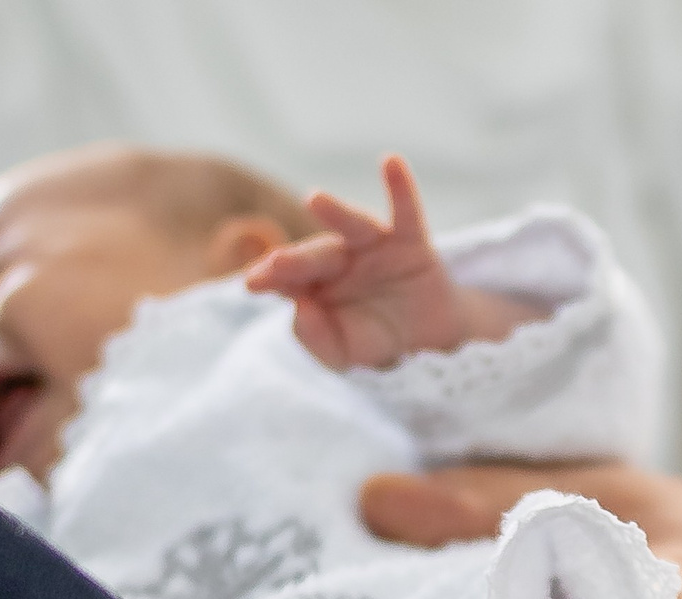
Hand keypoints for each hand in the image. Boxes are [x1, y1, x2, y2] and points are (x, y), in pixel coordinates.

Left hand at [246, 155, 532, 369]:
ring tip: (315, 199)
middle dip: (297, 260)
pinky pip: (406, 211)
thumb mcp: (343, 352)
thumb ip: (317, 339)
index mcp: (314, 284)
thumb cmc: (375, 341)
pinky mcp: (410, 240)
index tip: (253, 282)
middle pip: (316, 255)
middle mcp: (339, 258)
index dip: (271, 278)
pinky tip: (392, 162)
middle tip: (277, 264)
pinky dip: (400, 186)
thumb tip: (301, 308)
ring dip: (336, 211)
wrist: (428, 343)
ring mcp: (373, 245)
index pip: (287, 278)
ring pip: (352, 226)